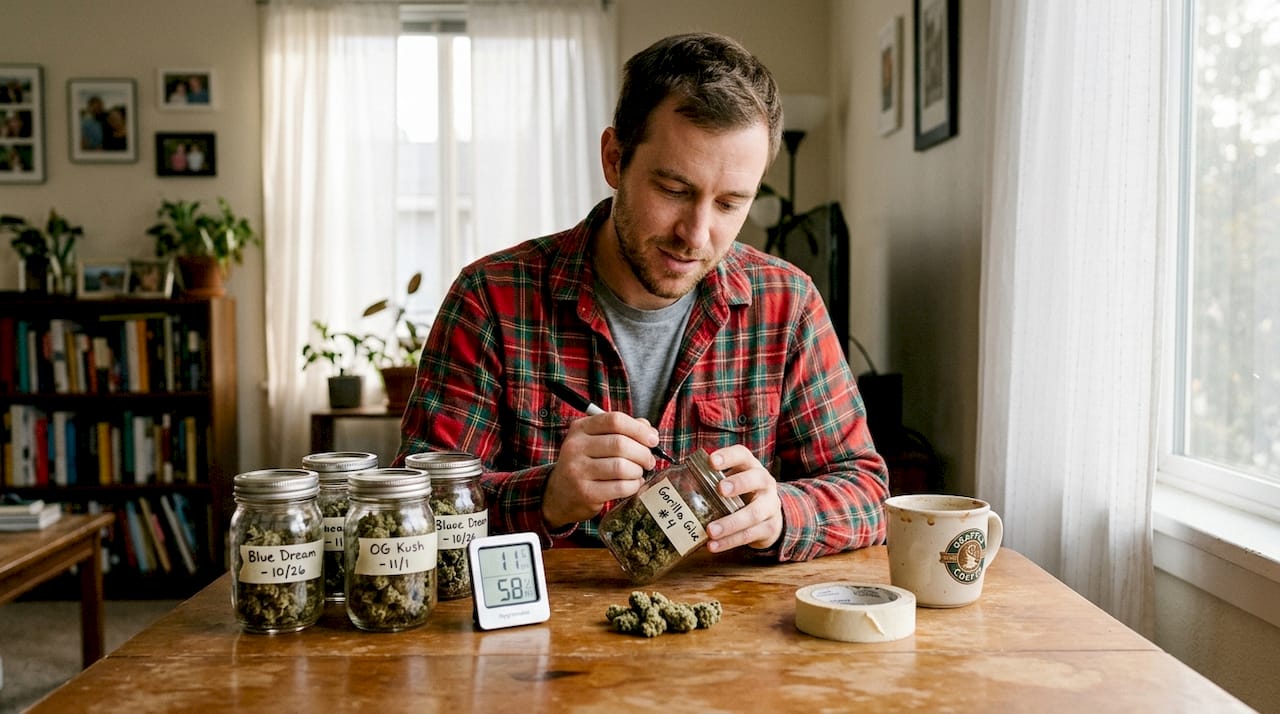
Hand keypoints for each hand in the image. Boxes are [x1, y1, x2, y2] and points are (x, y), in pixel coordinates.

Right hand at [541, 411, 659, 527]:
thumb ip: (622, 431)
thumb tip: (650, 431)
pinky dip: (633, 486)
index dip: (639, 429)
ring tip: (638, 473)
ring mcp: (578, 470)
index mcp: (580, 428)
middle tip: (649, 461)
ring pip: (622, 466)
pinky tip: (632, 484)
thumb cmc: (585, 464)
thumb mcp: (596, 441)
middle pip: (620, 444)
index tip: (653, 440)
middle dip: (643, 453)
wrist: (559, 494)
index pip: (615, 420)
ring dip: (638, 471)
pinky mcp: (585, 492)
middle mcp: (575, 447)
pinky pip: (620, 487)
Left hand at [704, 445, 782, 551]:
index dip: (728, 457)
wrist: (771, 517)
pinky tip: (713, 545)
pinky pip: (749, 535)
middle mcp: (765, 484)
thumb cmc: (742, 495)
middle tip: (720, 490)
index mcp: (751, 467)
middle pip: (756, 480)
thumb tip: (677, 481)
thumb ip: (711, 480)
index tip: (712, 461)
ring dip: (730, 523)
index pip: (742, 455)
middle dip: (739, 484)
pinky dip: (730, 542)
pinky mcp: (769, 528)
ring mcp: (770, 506)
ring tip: (710, 530)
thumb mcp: (732, 482)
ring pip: (753, 514)